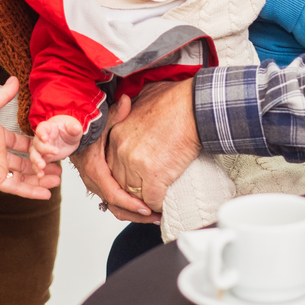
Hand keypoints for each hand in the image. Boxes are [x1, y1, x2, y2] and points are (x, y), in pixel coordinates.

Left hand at [0, 78, 60, 198]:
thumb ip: (3, 96)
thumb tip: (14, 80)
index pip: (20, 143)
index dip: (35, 146)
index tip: (50, 147)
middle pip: (24, 162)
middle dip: (41, 165)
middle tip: (57, 167)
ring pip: (22, 176)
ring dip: (39, 179)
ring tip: (56, 180)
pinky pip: (15, 187)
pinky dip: (30, 192)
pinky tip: (45, 194)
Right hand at [30, 115, 83, 172]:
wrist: (70, 138)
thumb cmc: (69, 129)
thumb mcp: (73, 126)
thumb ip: (74, 127)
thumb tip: (76, 128)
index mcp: (48, 127)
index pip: (42, 128)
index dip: (41, 133)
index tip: (44, 138)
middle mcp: (41, 138)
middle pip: (37, 143)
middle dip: (43, 149)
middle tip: (51, 155)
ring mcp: (41, 149)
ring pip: (34, 154)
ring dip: (36, 161)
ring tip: (41, 167)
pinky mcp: (44, 158)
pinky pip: (38, 164)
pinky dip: (38, 170)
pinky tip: (41, 175)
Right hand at [69, 95, 158, 222]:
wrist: (67, 134)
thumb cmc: (85, 128)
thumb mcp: (101, 120)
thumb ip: (115, 114)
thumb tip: (127, 102)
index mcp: (93, 168)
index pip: (113, 193)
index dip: (130, 203)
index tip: (147, 208)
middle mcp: (93, 180)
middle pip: (115, 206)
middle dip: (136, 214)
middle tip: (156, 217)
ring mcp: (95, 184)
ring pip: (114, 206)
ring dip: (133, 213)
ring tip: (153, 215)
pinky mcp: (99, 184)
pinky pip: (113, 200)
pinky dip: (127, 206)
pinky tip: (142, 207)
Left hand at [106, 79, 200, 212]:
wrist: (192, 105)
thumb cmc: (175, 100)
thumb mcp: (143, 99)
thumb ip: (132, 109)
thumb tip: (132, 107)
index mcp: (117, 134)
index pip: (112, 164)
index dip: (124, 175)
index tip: (134, 180)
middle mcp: (121, 150)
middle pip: (120, 181)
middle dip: (132, 192)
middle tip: (143, 197)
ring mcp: (136, 163)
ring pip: (134, 194)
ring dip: (145, 202)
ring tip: (154, 204)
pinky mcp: (154, 174)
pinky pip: (152, 199)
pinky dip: (159, 205)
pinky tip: (164, 204)